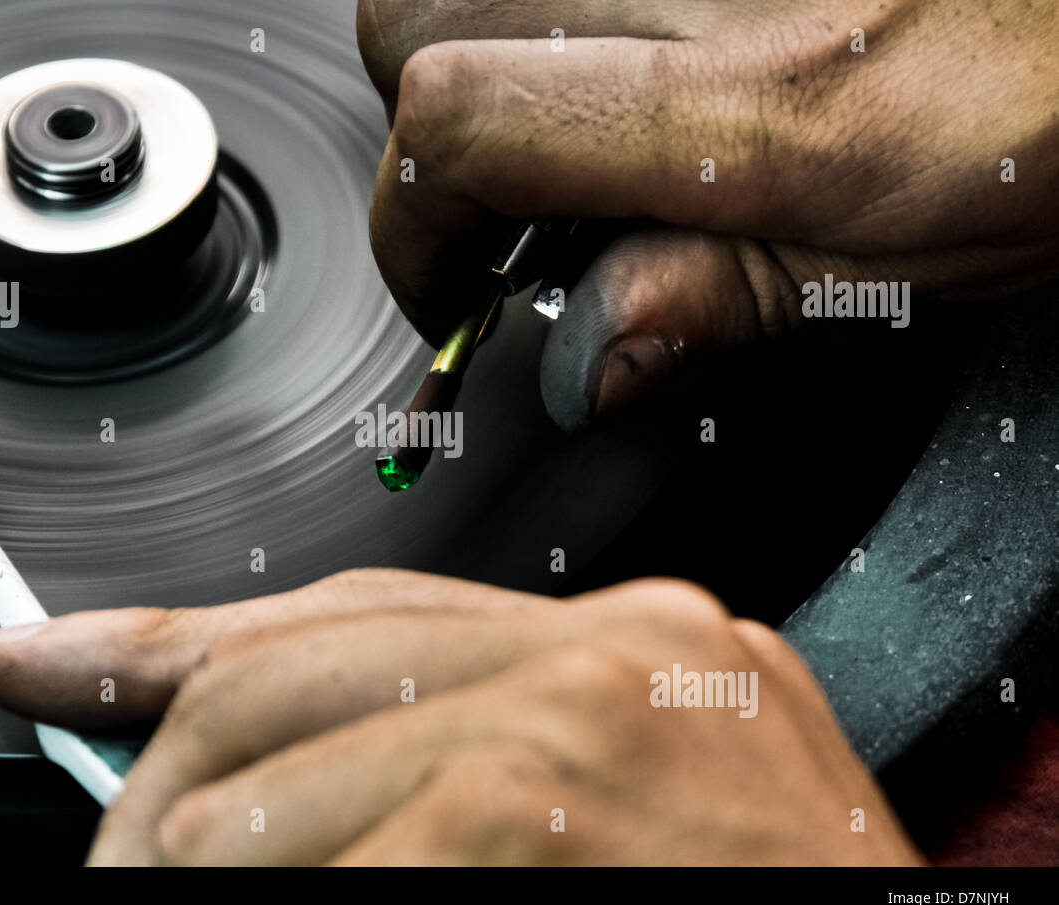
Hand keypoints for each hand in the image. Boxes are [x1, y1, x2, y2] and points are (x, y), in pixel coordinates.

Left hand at [0, 570, 920, 864]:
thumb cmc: (744, 898)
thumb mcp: (613, 794)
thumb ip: (448, 748)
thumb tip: (252, 768)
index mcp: (618, 640)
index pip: (346, 609)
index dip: (172, 642)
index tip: (57, 657)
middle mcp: (600, 653)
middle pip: (285, 675)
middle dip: (163, 781)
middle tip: (112, 858)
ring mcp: (577, 722)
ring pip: (272, 779)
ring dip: (196, 865)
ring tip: (185, 904)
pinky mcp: (537, 809)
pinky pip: (339, 864)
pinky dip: (290, 903)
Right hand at [357, 0, 1058, 428]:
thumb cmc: (1046, 118)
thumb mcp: (877, 266)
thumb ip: (707, 301)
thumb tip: (580, 366)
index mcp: (745, 108)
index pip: (458, 126)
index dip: (413, 227)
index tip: (450, 284)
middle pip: (413, 21)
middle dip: (423, 130)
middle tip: (506, 199)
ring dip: (468, 47)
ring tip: (560, 114)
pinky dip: (542, 8)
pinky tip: (617, 46)